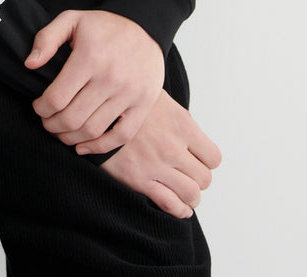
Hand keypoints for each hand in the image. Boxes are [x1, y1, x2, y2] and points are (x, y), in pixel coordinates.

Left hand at [25, 9, 163, 152]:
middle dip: (52, 125)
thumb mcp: (71, 19)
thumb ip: (47, 39)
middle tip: (47, 122)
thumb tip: (29, 64)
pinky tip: (83, 146)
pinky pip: (121, 136)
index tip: (38, 106)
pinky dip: (100, 147)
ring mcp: (129, 94)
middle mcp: (110, 78)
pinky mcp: (143, 104)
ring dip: (70, 138)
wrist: (144, 26)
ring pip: (93, 130)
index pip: (57, 97)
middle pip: (72, 118)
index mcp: (90, 58)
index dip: (41, 108)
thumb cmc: (103, 25)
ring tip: (61, 132)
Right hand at [90, 90, 221, 218]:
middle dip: (198, 179)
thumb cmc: (125, 100)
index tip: (196, 160)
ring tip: (183, 192)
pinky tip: (177, 207)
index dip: (206, 162)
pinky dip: (178, 210)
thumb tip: (188, 133)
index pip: (213, 157)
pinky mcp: (139, 179)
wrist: (93, 109)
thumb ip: (176, 117)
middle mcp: (173, 146)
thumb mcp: (156, 96)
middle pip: (204, 178)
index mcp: (181, 124)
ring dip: (190, 197)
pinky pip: (170, 205)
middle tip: (187, 176)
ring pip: (192, 194)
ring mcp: (157, 164)